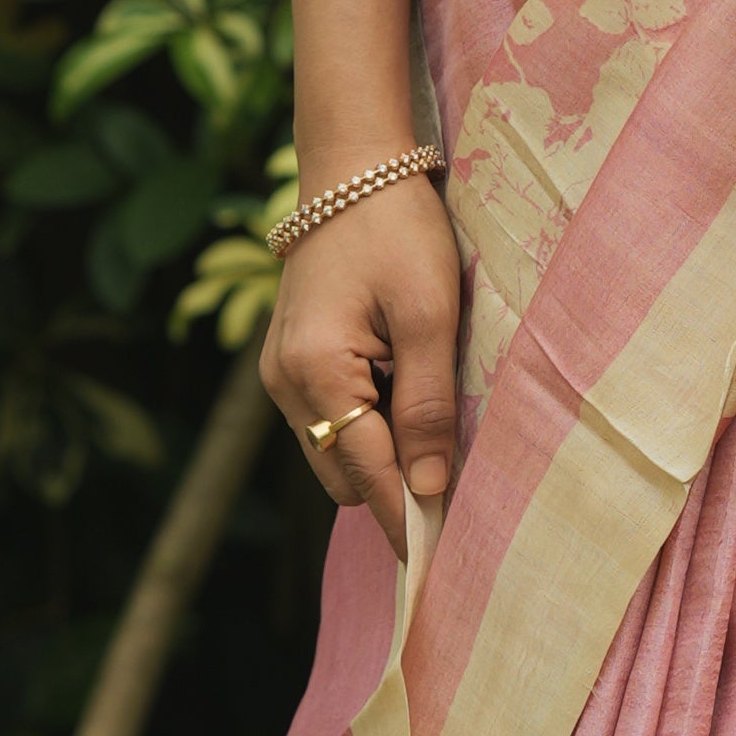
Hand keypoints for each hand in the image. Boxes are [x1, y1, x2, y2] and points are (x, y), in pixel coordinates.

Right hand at [260, 174, 463, 554]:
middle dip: (393, 490)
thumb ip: (427, 404)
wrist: (351, 168)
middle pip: (342, 475)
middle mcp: (283, 382)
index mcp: (314, 371)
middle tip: (455, 490)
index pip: (365, 474)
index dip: (404, 519)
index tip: (436, 567)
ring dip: (380, 458)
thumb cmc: (397, 229)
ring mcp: (280, 373)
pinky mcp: (290, 361)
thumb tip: (431, 488)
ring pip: (334, 451)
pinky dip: (366, 428)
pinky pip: (330, 420)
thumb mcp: (430, 314)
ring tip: (435, 436)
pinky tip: (405, 401)